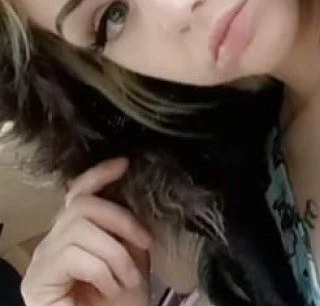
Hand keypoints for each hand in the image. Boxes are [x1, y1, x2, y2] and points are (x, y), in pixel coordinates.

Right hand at [21, 158, 151, 305]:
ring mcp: (41, 262)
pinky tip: (110, 288)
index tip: (124, 164)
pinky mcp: (37, 282)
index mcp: (73, 234)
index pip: (78, 192)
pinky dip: (101, 268)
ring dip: (114, 252)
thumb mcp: (131, 257)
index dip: (99, 174)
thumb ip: (126, 229)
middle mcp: (51, 244)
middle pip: (81, 204)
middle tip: (145, 242)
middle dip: (120, 218)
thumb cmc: (119, 305)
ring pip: (80, 227)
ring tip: (127, 278)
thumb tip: (133, 194)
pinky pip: (73, 254)